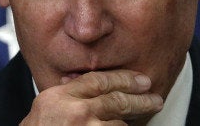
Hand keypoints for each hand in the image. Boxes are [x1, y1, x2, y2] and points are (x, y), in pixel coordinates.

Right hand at [20, 70, 162, 124]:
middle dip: (139, 99)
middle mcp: (75, 112)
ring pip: (119, 125)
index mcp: (60, 97)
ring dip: (127, 124)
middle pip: (115, 100)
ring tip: (140, 120)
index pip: (97, 80)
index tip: (140, 80)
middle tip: (155, 99)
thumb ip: (66, 97)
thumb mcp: (44, 109)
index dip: (123, 78)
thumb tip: (91, 87)